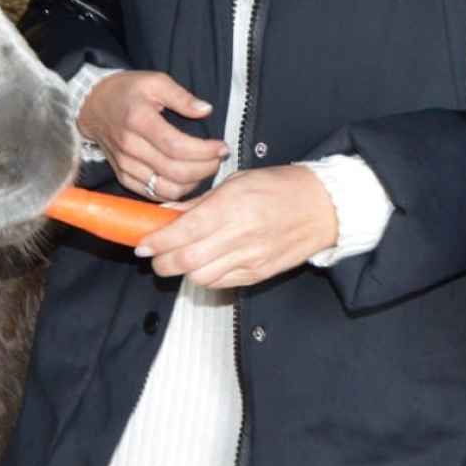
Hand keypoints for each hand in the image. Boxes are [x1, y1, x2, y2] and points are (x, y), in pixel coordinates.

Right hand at [77, 71, 228, 201]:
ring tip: (206, 168)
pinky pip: (154, 194)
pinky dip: (176, 192)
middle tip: (218, 157)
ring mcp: (125, 165)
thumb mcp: (155, 81)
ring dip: (193, 183)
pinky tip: (188, 178)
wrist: (93, 105)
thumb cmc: (127, 91)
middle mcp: (130, 147)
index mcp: (138, 120)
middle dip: (205, 168)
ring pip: (166, 188)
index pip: (176, 146)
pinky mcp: (124, 177)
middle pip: (174, 171)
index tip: (222, 147)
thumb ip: (181, 96)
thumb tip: (206, 110)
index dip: (204, 151)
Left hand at [138, 165, 338, 288]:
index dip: (156, 242)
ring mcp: (250, 258)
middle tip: (154, 256)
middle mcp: (239, 236)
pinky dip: (206, 278)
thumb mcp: (237, 182)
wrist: (324, 207)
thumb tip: (168, 214)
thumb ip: (200, 202)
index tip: (141, 244)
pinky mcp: (259, 274)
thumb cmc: (281, 186)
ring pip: (201, 278)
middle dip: (162, 262)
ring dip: (183, 272)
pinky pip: (222, 284)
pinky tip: (204, 265)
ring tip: (179, 259)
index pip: (182, 232)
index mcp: (231, 207)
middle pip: (186, 261)